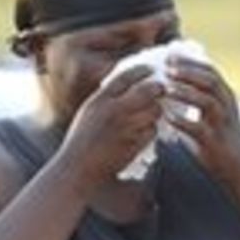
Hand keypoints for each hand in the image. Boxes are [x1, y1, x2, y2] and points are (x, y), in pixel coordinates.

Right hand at [57, 66, 164, 188]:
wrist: (77, 169)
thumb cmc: (81, 141)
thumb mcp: (88, 114)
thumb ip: (105, 100)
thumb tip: (128, 87)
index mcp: (98, 101)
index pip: (125, 77)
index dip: (141, 71)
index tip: (151, 70)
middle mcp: (112, 111)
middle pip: (147, 91)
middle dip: (158, 89)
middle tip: (161, 90)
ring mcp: (125, 127)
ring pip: (154, 111)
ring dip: (156, 111)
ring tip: (150, 114)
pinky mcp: (134, 143)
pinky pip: (152, 131)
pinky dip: (150, 131)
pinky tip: (141, 135)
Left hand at [164, 55, 239, 185]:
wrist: (236, 163)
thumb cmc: (216, 132)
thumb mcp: (209, 109)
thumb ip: (195, 93)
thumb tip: (171, 75)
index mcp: (223, 95)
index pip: (210, 70)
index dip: (190, 61)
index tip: (169, 56)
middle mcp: (225, 105)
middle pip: (210, 81)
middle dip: (188, 72)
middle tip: (166, 68)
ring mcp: (220, 123)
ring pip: (207, 102)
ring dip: (186, 93)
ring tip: (166, 89)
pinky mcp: (213, 141)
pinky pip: (198, 129)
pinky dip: (182, 121)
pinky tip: (167, 117)